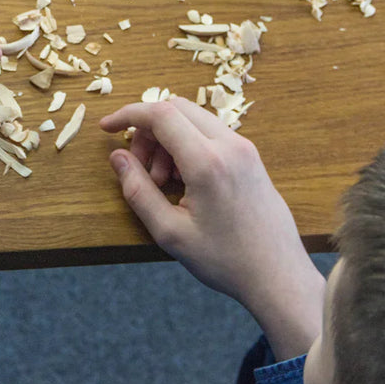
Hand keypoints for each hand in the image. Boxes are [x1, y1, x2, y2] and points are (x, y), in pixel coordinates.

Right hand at [99, 97, 324, 359]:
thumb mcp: (170, 232)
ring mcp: (244, 148)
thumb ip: (138, 191)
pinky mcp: (251, 156)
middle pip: (176, 108)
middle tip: (140, 169)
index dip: (128, 114)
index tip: (106, 128)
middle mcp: (230, 145)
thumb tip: (118, 157)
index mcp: (208, 162)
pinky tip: (183, 180)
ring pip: (193, 119)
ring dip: (168, 138)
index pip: (161, 114)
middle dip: (148, 130)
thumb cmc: (225, 260)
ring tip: (163, 182)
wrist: (278, 275)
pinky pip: (210, 133)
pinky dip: (188, 144)